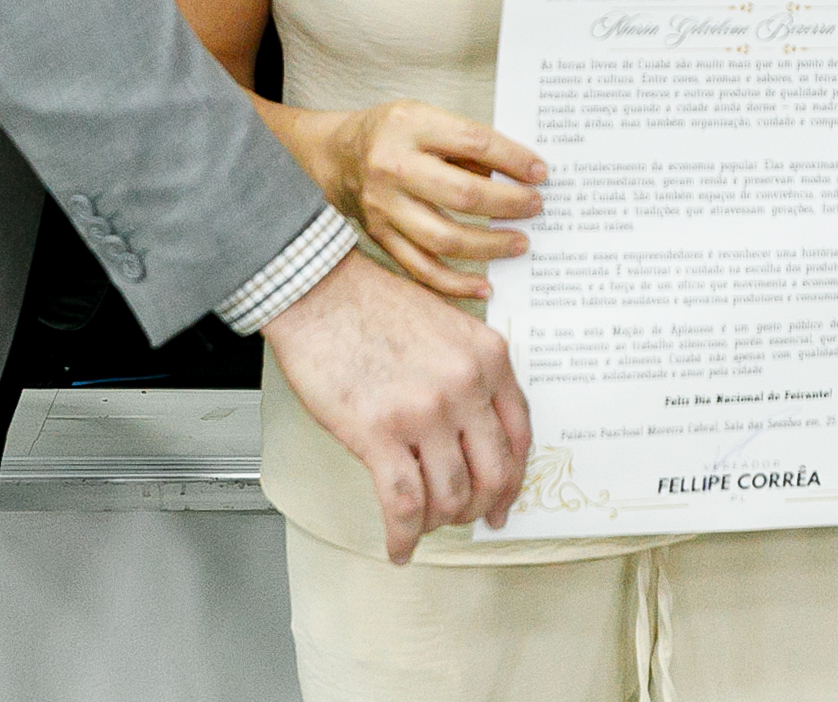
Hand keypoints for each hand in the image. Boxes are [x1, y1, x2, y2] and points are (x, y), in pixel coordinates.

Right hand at [260, 251, 530, 562]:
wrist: (318, 291)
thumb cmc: (372, 304)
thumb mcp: (447, 324)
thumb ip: (470, 372)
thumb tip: (474, 434)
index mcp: (488, 357)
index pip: (519, 435)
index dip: (513, 478)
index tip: (504, 499)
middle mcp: (465, 385)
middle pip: (493, 473)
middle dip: (481, 507)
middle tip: (467, 520)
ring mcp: (424, 411)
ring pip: (451, 496)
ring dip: (439, 521)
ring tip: (423, 524)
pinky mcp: (379, 433)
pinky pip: (404, 504)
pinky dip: (403, 536)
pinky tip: (398, 547)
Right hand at [308, 100, 544, 300]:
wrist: (334, 156)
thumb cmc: (391, 133)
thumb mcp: (425, 117)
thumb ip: (466, 144)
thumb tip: (518, 175)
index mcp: (409, 125)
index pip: (473, 143)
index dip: (513, 160)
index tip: (540, 172)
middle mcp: (392, 167)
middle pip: (462, 194)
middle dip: (508, 204)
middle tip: (536, 207)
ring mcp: (384, 207)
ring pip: (444, 238)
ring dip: (490, 246)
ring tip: (520, 243)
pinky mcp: (380, 237)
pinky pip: (421, 268)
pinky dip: (456, 282)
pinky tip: (485, 284)